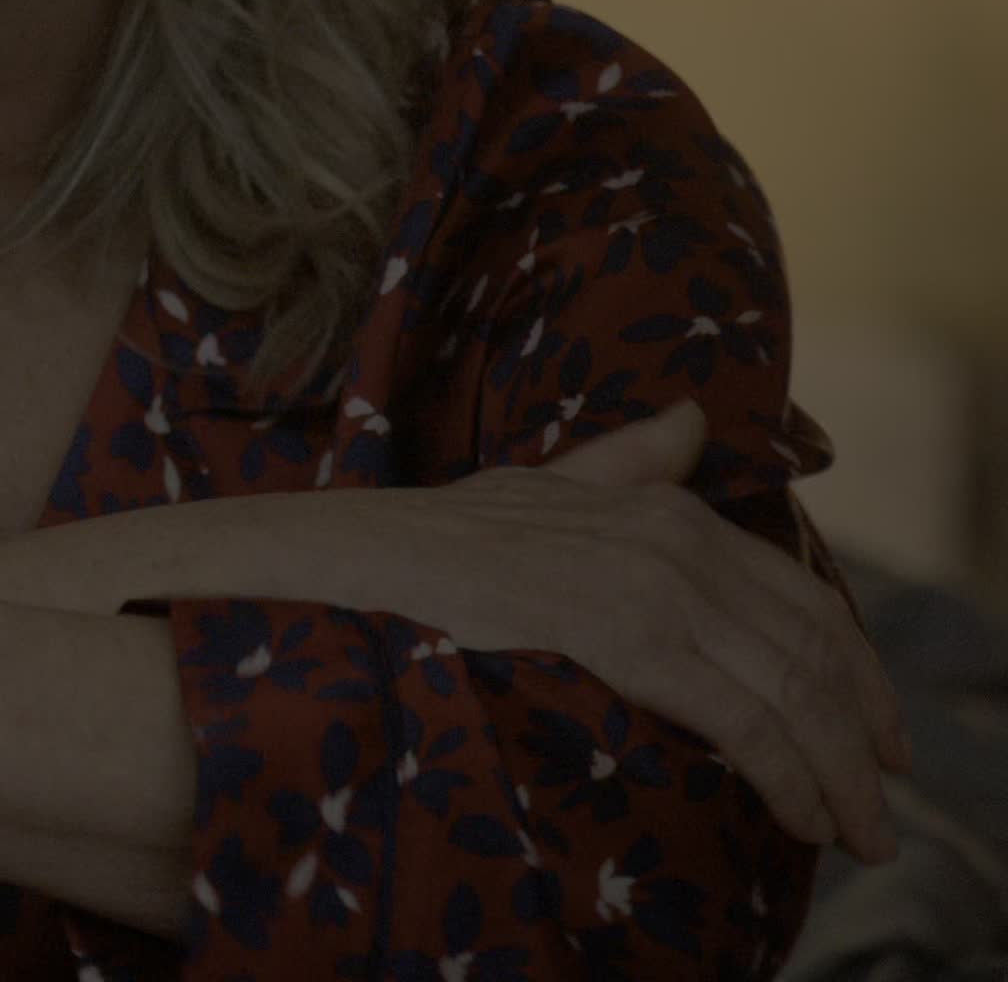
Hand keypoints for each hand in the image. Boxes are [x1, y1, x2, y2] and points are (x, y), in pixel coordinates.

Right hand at [363, 402, 905, 865]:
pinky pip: (740, 718)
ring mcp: (656, 584)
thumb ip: (628, 461)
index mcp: (673, 512)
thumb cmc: (446, 531)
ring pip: (792, 692)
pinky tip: (799, 816)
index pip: (807, 602)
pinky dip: (786, 774)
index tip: (884, 743)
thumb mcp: (553, 486)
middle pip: (814, 654)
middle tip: (877, 816)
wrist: (371, 551)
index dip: (861, 678)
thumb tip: (691, 420)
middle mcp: (681, 541)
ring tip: (854, 835)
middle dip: (862, 743)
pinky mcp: (628, 632)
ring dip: (839, 776)